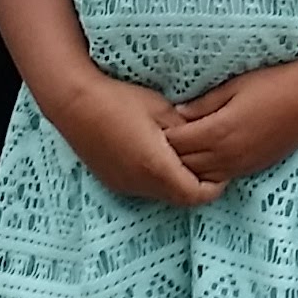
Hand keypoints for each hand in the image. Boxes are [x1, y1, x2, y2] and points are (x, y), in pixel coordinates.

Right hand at [38, 72, 222, 209]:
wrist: (74, 102)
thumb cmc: (120, 100)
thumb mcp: (162, 109)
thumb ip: (187, 130)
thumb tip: (207, 140)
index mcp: (157, 167)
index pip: (196, 194)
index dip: (215, 186)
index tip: (223, 169)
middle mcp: (140, 184)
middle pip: (180, 198)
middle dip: (198, 185)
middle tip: (209, 163)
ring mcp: (124, 184)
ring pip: (162, 194)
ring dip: (177, 182)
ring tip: (185, 157)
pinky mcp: (113, 180)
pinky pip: (144, 188)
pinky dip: (159, 179)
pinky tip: (159, 156)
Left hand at [164, 62, 297, 186]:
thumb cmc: (274, 83)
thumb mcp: (234, 86)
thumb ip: (204, 103)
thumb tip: (177, 112)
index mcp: (218, 131)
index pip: (176, 142)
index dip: (161, 134)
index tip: (153, 124)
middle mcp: (226, 155)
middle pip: (183, 164)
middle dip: (168, 153)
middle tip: (158, 139)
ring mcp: (240, 165)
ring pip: (200, 176)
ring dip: (186, 166)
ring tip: (177, 151)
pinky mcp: (252, 168)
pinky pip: (219, 178)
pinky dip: (205, 171)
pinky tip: (203, 158)